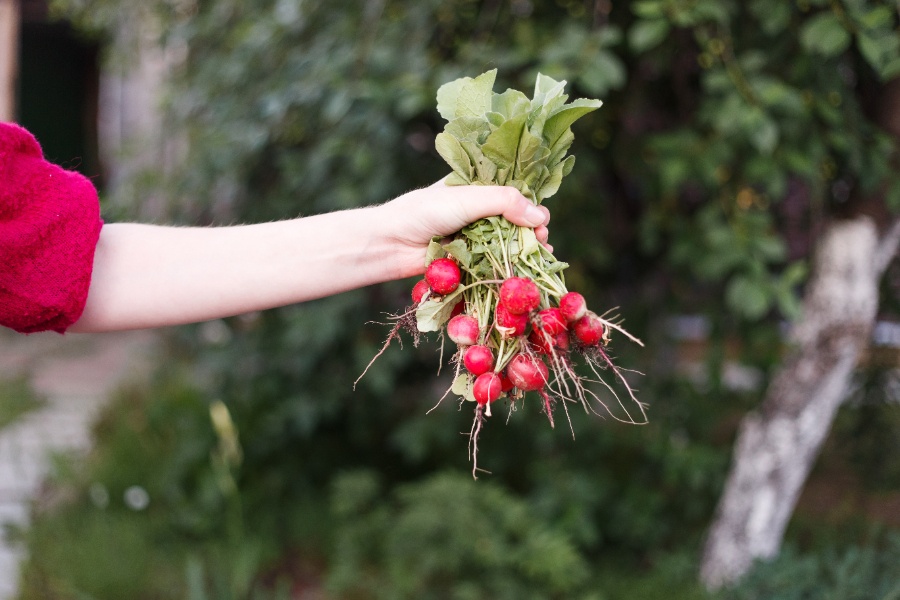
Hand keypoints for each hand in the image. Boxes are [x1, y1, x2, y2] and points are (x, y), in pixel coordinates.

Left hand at [381, 181, 551, 276]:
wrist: (392, 243)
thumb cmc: (425, 212)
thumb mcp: (468, 198)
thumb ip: (504, 202)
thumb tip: (541, 216)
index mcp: (477, 186)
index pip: (513, 192)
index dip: (531, 204)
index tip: (542, 218)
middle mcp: (478, 209)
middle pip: (516, 218)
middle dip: (533, 229)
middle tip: (542, 239)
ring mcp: (474, 234)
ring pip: (509, 241)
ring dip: (526, 249)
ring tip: (540, 255)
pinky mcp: (469, 258)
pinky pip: (496, 261)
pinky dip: (511, 265)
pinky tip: (525, 270)